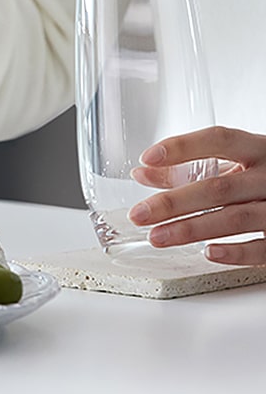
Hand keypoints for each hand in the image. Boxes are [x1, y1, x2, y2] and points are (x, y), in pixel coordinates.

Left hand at [128, 126, 265, 264]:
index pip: (220, 140)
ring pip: (235, 218)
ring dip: (191, 229)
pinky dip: (235, 252)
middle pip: (219, 186)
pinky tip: (207, 253)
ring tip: (158, 236)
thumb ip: (189, 168)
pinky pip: (262, 248)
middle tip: (140, 213)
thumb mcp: (237, 165)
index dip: (183, 147)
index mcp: (260, 150)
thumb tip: (144, 173)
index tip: (148, 157)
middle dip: (174, 201)